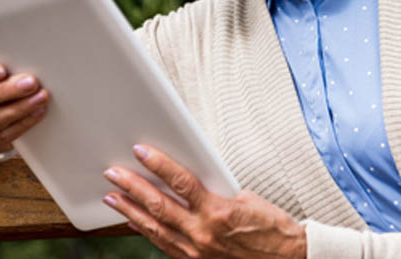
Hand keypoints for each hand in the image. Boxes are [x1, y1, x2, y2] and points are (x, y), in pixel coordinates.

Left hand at [102, 145, 306, 258]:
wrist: (286, 258)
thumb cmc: (272, 228)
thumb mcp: (246, 198)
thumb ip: (216, 189)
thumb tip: (190, 177)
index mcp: (219, 212)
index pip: (181, 183)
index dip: (158, 165)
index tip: (141, 151)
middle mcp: (203, 234)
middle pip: (159, 206)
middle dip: (133, 187)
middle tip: (114, 173)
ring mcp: (196, 251)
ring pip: (155, 228)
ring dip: (131, 211)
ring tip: (113, 196)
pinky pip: (164, 244)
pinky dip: (146, 231)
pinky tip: (135, 221)